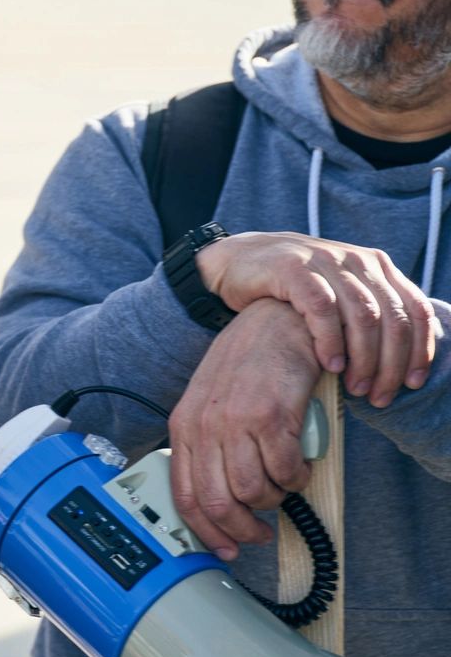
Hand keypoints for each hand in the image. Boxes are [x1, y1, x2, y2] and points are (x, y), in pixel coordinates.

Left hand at [168, 298, 320, 559]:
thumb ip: (208, 447)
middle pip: (217, 503)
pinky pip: (286, 472)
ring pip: (254, 492)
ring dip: (274, 499)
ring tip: (282, 483)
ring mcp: (235, 422)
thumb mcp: (211, 406)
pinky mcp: (271, 418)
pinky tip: (298, 463)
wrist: (275, 326)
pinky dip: (296, 478)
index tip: (223, 550)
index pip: (183, 495)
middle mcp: (203, 427)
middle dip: (242, 530)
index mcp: (182, 427)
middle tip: (260, 533)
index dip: (204, 532)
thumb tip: (216, 499)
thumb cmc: (247, 367)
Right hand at [196, 230, 434, 406]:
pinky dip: (331, 341)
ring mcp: (325, 261)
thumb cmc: (290, 287)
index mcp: (375, 265)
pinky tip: (330, 365)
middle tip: (378, 396)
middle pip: (392, 317)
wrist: (236, 260)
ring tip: (354, 387)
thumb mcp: (337, 292)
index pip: (415, 308)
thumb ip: (368, 312)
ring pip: (363, 316)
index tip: (414, 383)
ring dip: (364, 358)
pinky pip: (323, 309)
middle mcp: (356, 260)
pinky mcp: (293, 268)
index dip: (421, 349)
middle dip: (391, 363)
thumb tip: (403, 357)